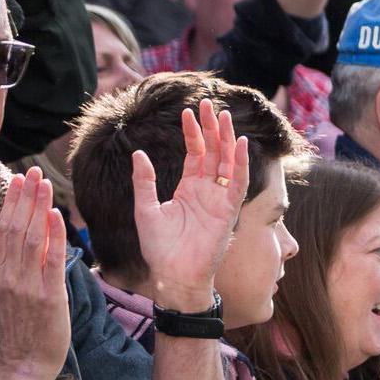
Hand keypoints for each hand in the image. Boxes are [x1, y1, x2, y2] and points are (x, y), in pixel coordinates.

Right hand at [0, 169, 69, 379]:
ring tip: (43, 182)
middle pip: (16, 227)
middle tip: (32, 170)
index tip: (18, 179)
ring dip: (39, 208)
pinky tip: (57, 215)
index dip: (12, 202)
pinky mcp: (49, 296)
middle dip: (24, 197)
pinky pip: (52, 260)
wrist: (24, 365)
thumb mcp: (3, 291)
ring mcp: (28, 285)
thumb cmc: (20, 329)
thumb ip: (3, 258)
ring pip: (32, 238)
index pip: (5, 229)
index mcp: (0, 273)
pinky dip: (54, 236)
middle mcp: (10, 275)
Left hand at [132, 99, 248, 310]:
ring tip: (225, 116)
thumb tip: (137, 153)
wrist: (173, 275)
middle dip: (212, 129)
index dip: (193, 132)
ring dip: (227, 140)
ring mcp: (219, 201)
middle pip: (213, 153)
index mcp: (188, 189)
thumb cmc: (159, 248)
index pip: (194, 154)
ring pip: (227, 163)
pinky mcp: (228, 212)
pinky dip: (241, 164)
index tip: (189, 111)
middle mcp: (206, 191)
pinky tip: (240, 145)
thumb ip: (144, 181)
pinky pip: (237, 184)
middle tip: (209, 104)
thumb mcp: (145, 209)